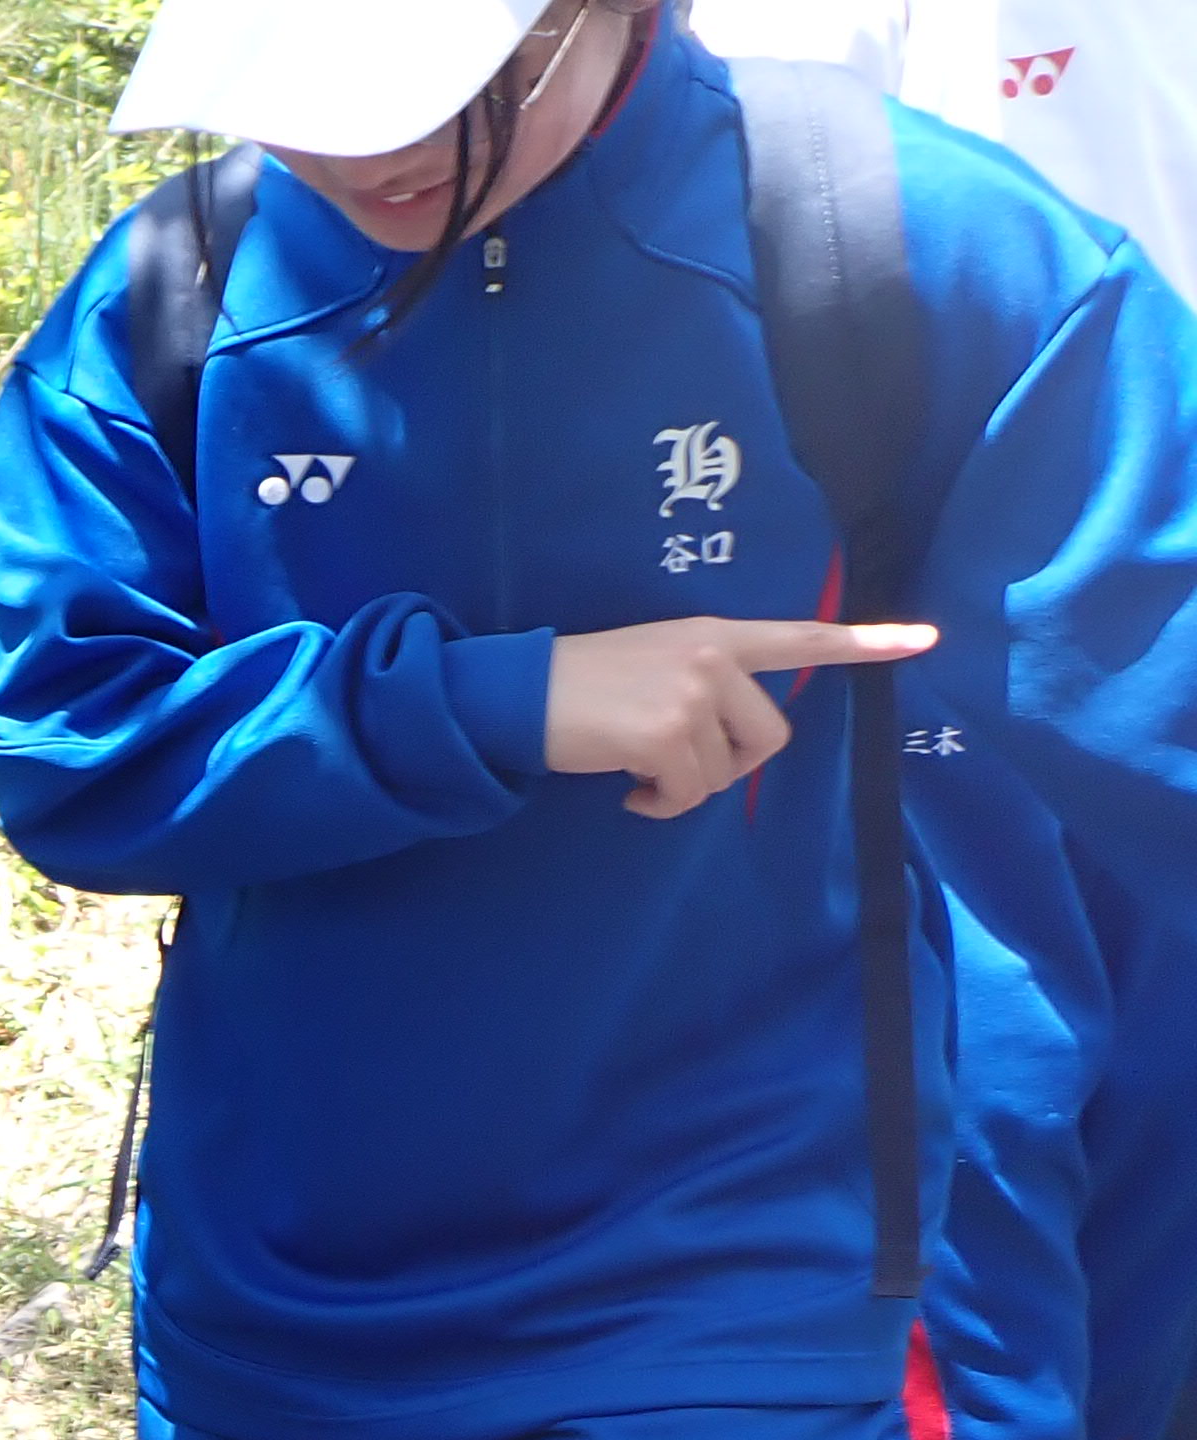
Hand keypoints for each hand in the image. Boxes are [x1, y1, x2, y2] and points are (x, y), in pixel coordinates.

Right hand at [544, 615, 938, 820]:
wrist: (516, 693)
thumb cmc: (580, 686)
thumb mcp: (653, 663)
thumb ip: (705, 682)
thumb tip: (727, 746)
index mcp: (712, 635)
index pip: (800, 637)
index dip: (864, 643)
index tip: (923, 641)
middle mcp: (711, 658)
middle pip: (769, 736)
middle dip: (730, 766)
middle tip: (677, 768)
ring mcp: (691, 694)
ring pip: (725, 772)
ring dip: (684, 788)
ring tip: (639, 774)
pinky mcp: (666, 734)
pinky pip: (689, 794)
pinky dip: (659, 804)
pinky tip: (627, 790)